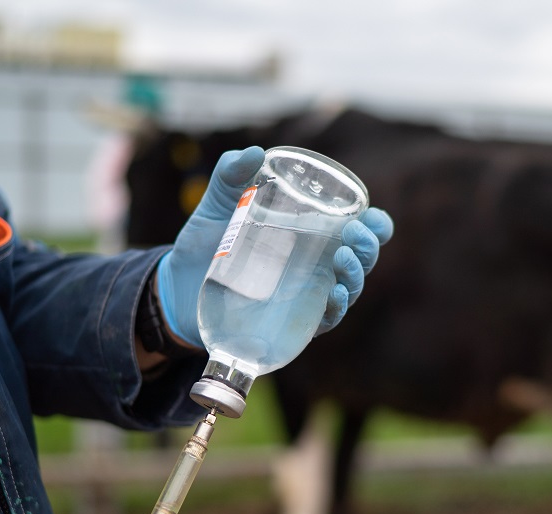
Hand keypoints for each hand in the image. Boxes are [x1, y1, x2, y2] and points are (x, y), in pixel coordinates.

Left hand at [156, 147, 394, 347]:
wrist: (176, 288)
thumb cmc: (205, 243)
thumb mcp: (216, 204)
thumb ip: (230, 175)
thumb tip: (253, 153)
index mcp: (310, 234)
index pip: (358, 230)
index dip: (376, 225)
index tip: (372, 218)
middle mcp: (316, 266)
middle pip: (361, 259)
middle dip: (368, 247)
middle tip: (353, 236)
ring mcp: (305, 296)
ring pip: (350, 289)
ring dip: (356, 275)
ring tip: (342, 259)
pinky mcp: (290, 322)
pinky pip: (325, 320)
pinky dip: (336, 309)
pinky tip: (334, 295)